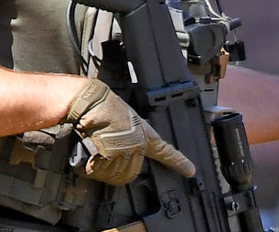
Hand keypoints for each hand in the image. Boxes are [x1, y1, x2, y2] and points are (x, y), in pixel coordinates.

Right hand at [64, 79, 195, 185]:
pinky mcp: (109, 155)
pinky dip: (90, 168)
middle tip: (104, 158)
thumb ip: (134, 137)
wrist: (94, 102)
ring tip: (94, 153)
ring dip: (100, 170)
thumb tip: (130, 150)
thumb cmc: (108, 108)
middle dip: (115, 171)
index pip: (166, 152)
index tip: (190, 171)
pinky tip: (88, 156)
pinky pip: (98, 172)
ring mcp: (125, 151)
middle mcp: (138, 145)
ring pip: (113, 175)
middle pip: (129, 175)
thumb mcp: (130, 121)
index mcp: (145, 135)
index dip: (178, 163)